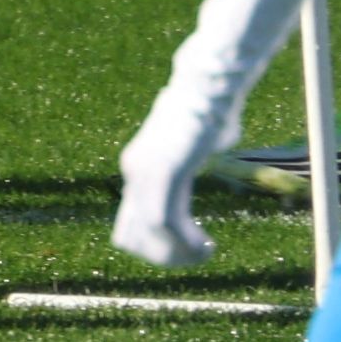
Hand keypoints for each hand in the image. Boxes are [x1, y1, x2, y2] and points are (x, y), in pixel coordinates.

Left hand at [113, 119, 215, 268]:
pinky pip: (169, 222)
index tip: (185, 246)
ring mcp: (147, 173)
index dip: (154, 245)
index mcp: (136, 167)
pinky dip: (186, 242)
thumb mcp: (192, 143)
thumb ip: (188, 161)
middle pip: (131, 237)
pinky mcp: (166, 172)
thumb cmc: (211, 108)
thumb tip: (207, 158)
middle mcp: (134, 172)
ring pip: (150, 235)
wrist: (211, 84)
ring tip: (204, 254)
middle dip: (162, 256)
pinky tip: (206, 246)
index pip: (129, 225)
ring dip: (176, 254)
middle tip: (193, 257)